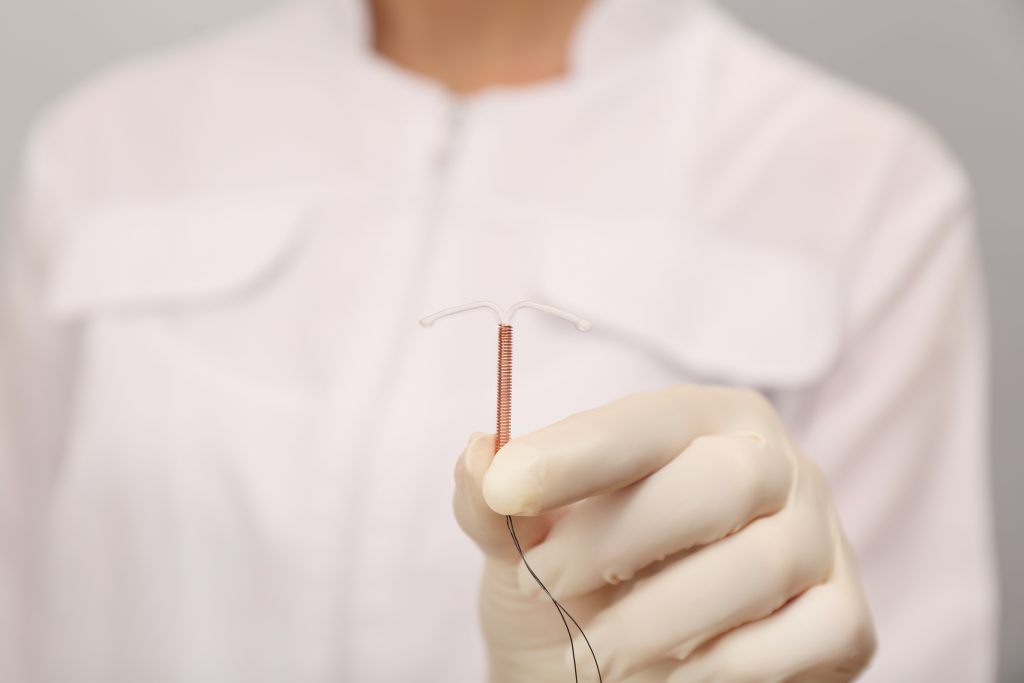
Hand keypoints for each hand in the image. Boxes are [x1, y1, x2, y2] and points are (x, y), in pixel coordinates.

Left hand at [453, 385, 875, 681]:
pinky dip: (724, 667)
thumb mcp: (519, 543)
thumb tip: (480, 452)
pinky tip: (674, 672)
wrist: (617, 666)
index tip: (507, 486)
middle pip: (723, 480)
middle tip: (546, 580)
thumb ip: (493, 500)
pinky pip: (805, 639)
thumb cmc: (570, 586)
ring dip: (658, 618)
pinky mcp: (847, 618)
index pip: (647, 423)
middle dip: (621, 538)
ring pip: (759, 565)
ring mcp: (822, 538)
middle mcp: (774, 463)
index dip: (578, 452)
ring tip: (600, 646)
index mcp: (698, 418)